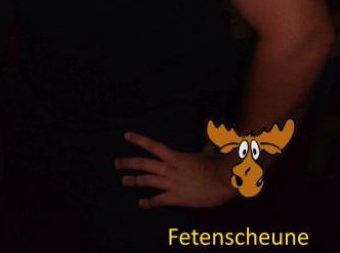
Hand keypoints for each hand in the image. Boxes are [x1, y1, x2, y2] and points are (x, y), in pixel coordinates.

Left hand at [115, 132, 235, 208]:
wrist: (223, 182)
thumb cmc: (217, 167)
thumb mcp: (208, 154)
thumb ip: (205, 149)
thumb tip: (210, 142)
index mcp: (175, 157)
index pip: (152, 146)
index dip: (138, 140)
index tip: (126, 136)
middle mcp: (169, 169)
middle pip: (143, 164)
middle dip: (128, 163)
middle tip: (116, 163)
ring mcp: (171, 183)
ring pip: (146, 181)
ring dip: (133, 180)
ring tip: (123, 180)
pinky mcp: (176, 198)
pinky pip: (158, 200)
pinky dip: (149, 202)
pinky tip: (141, 203)